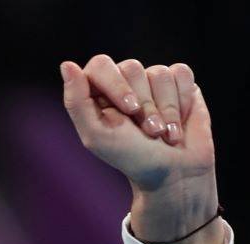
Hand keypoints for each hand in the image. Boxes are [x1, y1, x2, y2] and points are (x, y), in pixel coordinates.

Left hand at [60, 55, 214, 195]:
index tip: (130, 111)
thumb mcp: (97, 136)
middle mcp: (124, 82)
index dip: (117, 85)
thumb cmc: (132, 158)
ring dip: (166, 109)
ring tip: (164, 134)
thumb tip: (67, 65)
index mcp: (98, 93)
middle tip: (150, 132)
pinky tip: (179, 122)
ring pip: (160, 73)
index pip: (100, 65)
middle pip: (132, 67)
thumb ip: (76, 102)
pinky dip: (182, 101)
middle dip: (144, 105)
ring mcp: (152, 81)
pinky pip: (181, 74)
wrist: (175, 173)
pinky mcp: (179, 83)